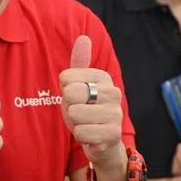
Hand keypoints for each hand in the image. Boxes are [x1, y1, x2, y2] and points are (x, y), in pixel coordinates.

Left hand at [59, 36, 125, 169]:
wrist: (104, 143)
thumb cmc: (88, 111)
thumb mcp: (80, 85)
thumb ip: (80, 62)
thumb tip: (83, 37)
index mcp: (103, 77)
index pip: (65, 78)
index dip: (65, 92)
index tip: (77, 99)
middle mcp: (113, 92)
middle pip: (70, 94)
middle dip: (69, 108)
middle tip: (80, 114)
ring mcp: (115, 113)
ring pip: (74, 114)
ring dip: (75, 123)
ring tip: (86, 124)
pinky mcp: (113, 134)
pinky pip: (80, 132)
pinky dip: (81, 137)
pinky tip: (91, 137)